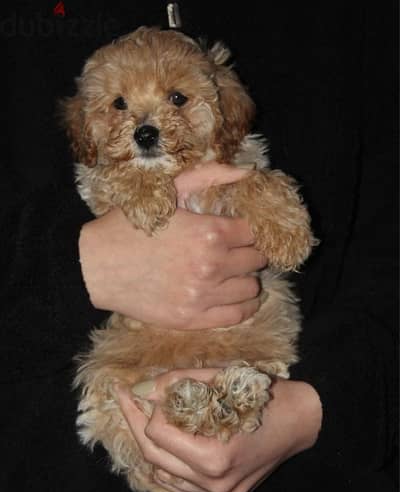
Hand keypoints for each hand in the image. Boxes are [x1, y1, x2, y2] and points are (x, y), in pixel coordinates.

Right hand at [79, 163, 265, 328]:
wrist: (95, 267)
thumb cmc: (130, 227)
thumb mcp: (168, 190)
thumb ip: (210, 176)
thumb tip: (249, 172)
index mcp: (210, 232)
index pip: (254, 233)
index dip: (251, 231)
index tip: (244, 232)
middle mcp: (212, 266)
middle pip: (256, 260)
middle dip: (249, 253)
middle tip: (238, 252)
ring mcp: (203, 296)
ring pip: (250, 289)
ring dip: (247, 279)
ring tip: (235, 275)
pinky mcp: (192, 319)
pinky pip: (237, 315)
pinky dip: (244, 306)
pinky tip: (237, 298)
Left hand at [116, 370, 321, 491]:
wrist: (302, 421)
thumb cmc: (266, 395)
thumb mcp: (223, 380)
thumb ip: (180, 383)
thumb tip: (143, 389)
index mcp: (215, 456)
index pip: (159, 433)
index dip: (146, 407)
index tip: (139, 388)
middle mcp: (214, 483)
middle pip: (154, 456)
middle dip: (134, 423)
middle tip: (124, 398)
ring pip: (164, 475)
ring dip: (148, 445)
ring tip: (139, 418)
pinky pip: (182, 486)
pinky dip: (167, 466)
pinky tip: (163, 445)